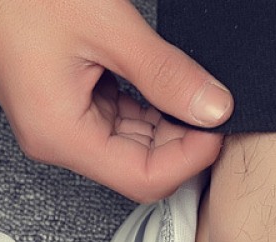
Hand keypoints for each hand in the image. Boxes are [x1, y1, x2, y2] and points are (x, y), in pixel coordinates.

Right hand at [0, 0, 232, 201]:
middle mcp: (58, 143)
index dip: (186, 160)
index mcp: (62, 136)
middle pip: (136, 168)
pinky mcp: (64, 112)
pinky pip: (114, 125)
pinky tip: (163, 88)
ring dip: (165, 126)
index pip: (140, 179)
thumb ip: (165, 73)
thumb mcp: (108, 28)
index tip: (218, 129)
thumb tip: (213, 108)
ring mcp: (60, 129)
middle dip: (180, 144)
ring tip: (191, 93)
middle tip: (212, 108)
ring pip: (129, 148)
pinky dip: (144, 111)